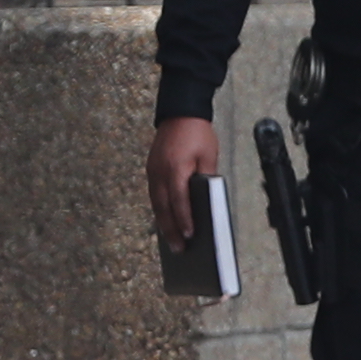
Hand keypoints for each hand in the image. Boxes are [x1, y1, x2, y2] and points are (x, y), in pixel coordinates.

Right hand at [147, 114, 220, 250]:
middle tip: (178, 249)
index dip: (184, 219)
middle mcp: (160, 172)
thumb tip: (206, 200)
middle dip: (171, 230)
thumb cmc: (197, 132)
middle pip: (163, 207)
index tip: (189, 235)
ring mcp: (153, 170)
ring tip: (172, 241)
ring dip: (163, 223)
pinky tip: (166, 220)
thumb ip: (207, 178)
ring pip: (156, 203)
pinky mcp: (151, 169)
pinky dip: (160, 210)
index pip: (180, 200)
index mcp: (176, 168)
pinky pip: (154, 194)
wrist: (179, 110)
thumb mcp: (209, 155)